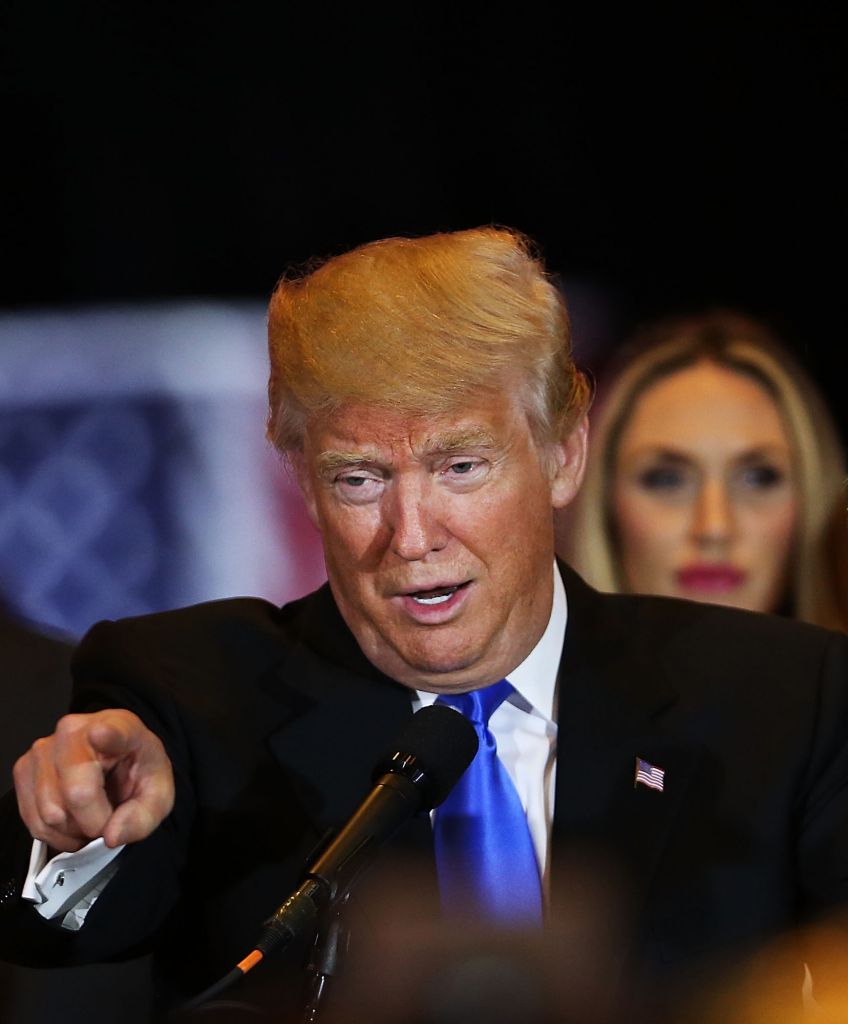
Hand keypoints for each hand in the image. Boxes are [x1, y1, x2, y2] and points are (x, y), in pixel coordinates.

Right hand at [13, 709, 174, 852]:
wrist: (117, 762)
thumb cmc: (137, 772)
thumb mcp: (158, 796)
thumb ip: (142, 818)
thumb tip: (111, 835)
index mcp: (121, 728)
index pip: (112, 731)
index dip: (107, 736)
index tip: (102, 734)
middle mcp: (75, 731)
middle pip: (77, 793)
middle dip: (94, 823)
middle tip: (107, 817)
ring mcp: (44, 748)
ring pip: (51, 813)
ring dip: (73, 830)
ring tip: (89, 816)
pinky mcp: (24, 768)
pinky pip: (33, 821)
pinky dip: (54, 833)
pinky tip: (71, 820)